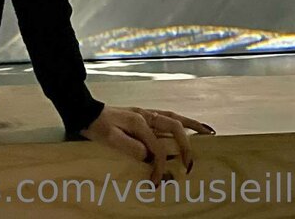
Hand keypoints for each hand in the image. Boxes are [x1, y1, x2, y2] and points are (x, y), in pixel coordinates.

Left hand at [79, 105, 216, 186]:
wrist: (85, 112)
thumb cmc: (97, 126)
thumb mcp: (110, 139)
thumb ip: (130, 148)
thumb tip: (149, 157)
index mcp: (138, 121)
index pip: (158, 147)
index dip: (160, 166)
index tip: (156, 181)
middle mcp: (146, 115)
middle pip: (174, 126)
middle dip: (187, 145)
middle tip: (192, 164)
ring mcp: (146, 113)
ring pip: (174, 118)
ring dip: (192, 126)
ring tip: (209, 133)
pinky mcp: (144, 115)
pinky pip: (168, 117)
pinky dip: (181, 121)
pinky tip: (188, 127)